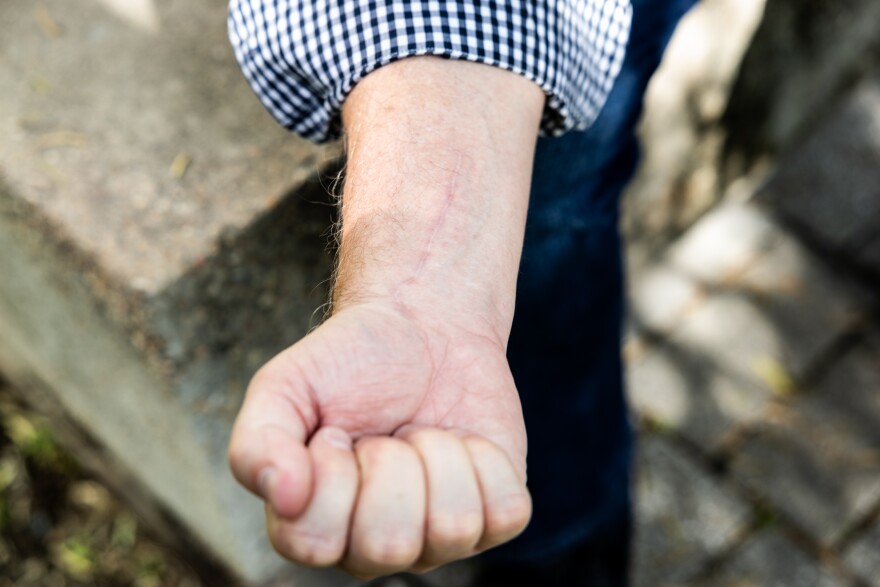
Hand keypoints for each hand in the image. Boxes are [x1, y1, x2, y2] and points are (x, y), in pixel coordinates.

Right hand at [228, 301, 529, 577]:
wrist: (421, 328)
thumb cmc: (347, 364)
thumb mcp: (285, 387)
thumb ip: (258, 443)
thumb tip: (284, 497)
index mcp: (314, 530)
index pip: (315, 541)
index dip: (330, 472)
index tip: (335, 431)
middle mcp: (375, 548)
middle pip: (388, 544)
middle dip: (389, 463)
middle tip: (386, 433)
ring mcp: (439, 538)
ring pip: (452, 527)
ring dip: (438, 455)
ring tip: (423, 433)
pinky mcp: (495, 513)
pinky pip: (505, 511)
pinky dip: (486, 458)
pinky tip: (464, 440)